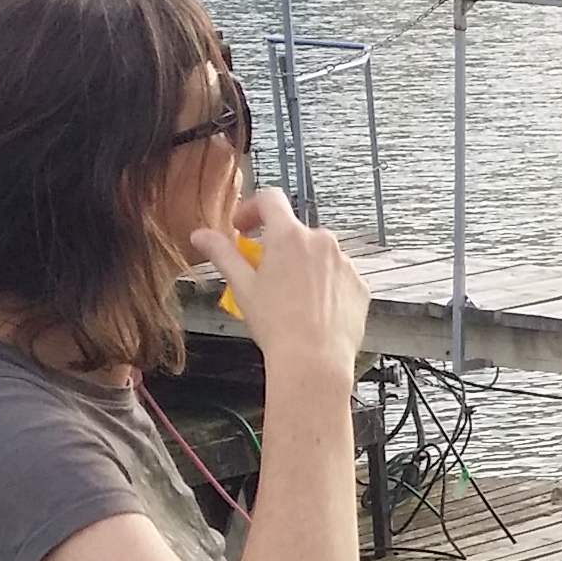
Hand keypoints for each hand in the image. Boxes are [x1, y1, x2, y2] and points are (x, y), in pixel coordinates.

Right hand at [199, 191, 366, 387]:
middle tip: (263, 275)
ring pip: (318, 256)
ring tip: (289, 299)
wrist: (314, 360)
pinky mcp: (360, 285)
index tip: (244, 227)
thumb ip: (222, 253)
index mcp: (289, 237)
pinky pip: (339, 276)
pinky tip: (311, 309)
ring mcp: (344, 263)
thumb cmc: (278, 326)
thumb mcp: (242, 286)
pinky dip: (325, 286)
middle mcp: (322, 243)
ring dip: (303, 267)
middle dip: (277, 248)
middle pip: (295, 233)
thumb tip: (202, 235)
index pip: (270, 200)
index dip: (252, 209)